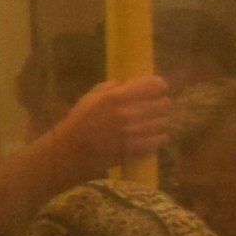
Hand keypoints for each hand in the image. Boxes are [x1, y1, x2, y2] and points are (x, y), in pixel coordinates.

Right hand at [38, 73, 176, 184]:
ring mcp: (134, 132)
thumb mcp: (89, 98)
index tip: (159, 88)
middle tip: (158, 106)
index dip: (159, 85)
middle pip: (163, 104)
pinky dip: (159, 137)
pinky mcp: (137, 149)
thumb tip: (125, 85)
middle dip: (162, 104)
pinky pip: (160, 140)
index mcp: (117, 97)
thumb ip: (108, 88)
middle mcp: (129, 113)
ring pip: (164, 122)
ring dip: (160, 121)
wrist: (72, 151)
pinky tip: (153, 136)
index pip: (153, 85)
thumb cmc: (79, 122)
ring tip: (154, 122)